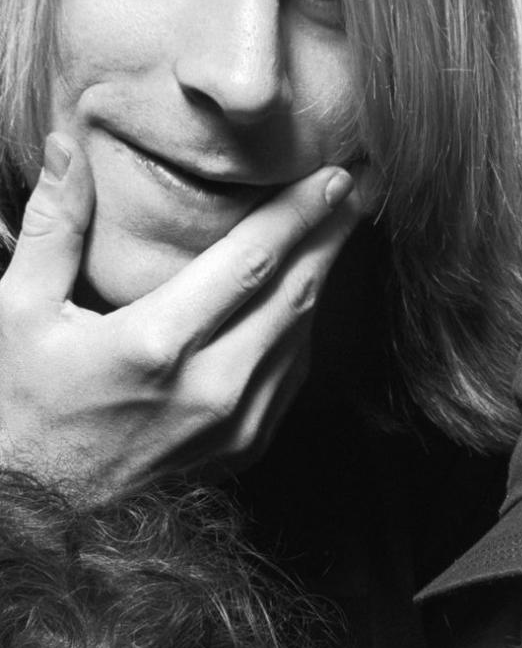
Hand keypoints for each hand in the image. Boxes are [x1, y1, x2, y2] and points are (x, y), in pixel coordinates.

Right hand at [0, 132, 361, 494]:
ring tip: (340, 229)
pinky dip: (305, 328)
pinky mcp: (242, 447)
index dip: (299, 212)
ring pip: (302, 335)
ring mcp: (233, 424)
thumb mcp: (19, 310)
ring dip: (324, 278)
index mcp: (157, 344)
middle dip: (332, 234)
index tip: (334, 173)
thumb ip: (53, 226)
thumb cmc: (21, 402)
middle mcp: (209, 387)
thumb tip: (66, 144)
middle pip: (295, 294)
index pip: (252, 261)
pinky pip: (292, 375)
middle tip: (362, 186)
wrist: (37, 502)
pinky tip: (306, 295)